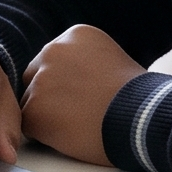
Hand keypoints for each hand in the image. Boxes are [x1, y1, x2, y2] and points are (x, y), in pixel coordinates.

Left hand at [21, 26, 146, 165]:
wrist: (142, 118)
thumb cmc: (137, 98)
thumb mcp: (111, 59)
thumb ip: (83, 62)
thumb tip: (68, 82)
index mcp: (74, 35)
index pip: (52, 60)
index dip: (65, 83)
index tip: (84, 95)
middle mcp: (53, 51)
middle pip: (34, 77)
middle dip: (49, 96)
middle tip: (76, 114)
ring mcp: (41, 80)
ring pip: (30, 103)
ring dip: (48, 117)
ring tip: (79, 126)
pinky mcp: (34, 110)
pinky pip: (29, 126)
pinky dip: (45, 136)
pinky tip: (72, 136)